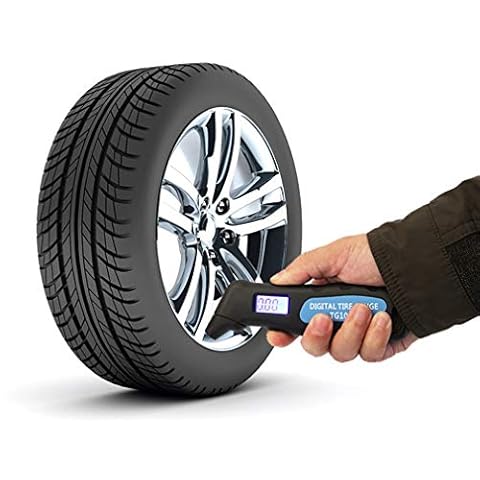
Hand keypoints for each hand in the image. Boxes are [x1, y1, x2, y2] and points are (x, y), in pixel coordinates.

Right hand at [266, 234, 417, 361]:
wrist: (417, 265)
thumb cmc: (377, 256)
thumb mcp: (334, 254)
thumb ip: (302, 269)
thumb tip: (277, 281)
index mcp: (320, 298)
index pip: (295, 323)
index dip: (284, 333)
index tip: (279, 336)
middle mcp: (337, 319)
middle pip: (314, 346)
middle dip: (317, 335)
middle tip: (324, 319)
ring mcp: (358, 334)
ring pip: (341, 353)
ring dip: (351, 331)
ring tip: (364, 308)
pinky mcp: (380, 345)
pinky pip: (369, 355)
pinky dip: (374, 337)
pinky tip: (381, 318)